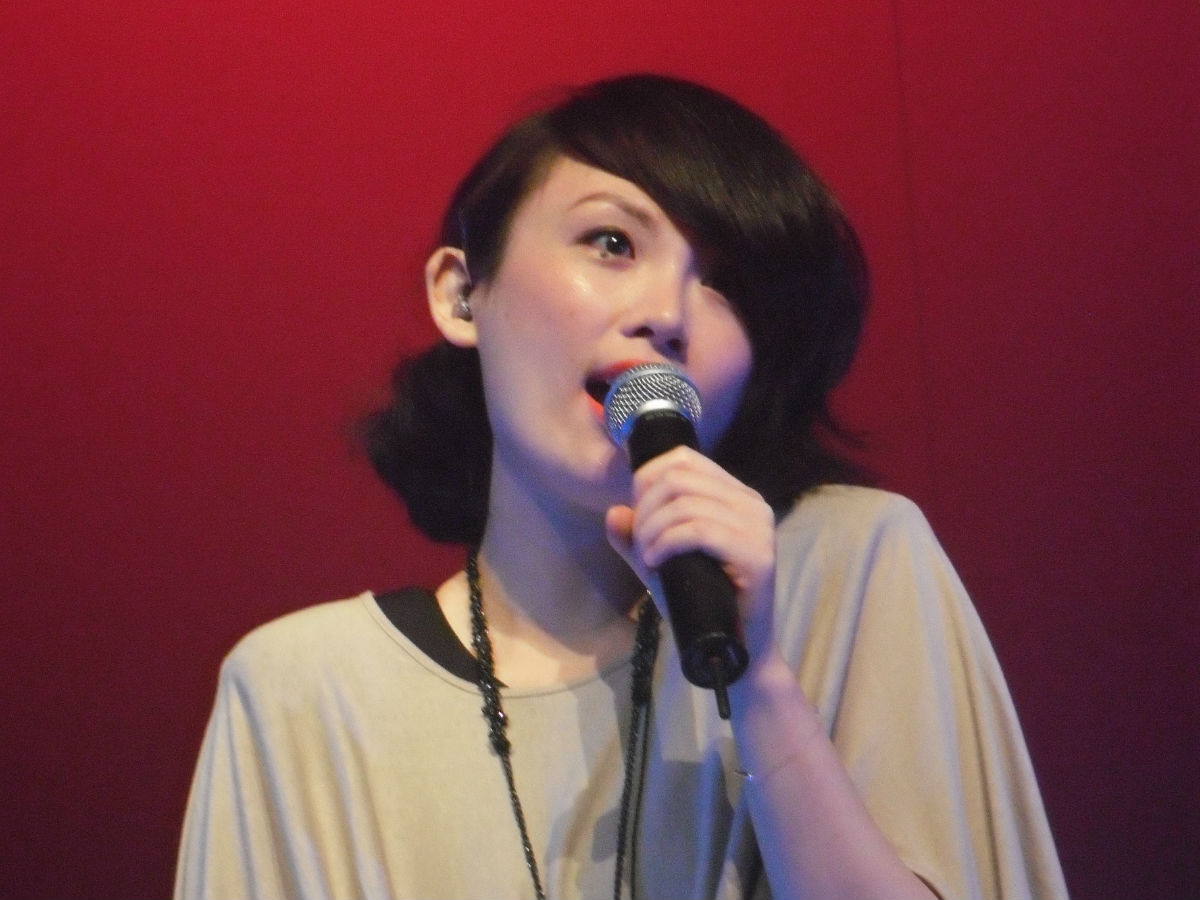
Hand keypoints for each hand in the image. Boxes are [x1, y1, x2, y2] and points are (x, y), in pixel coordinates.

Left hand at [605, 446, 776, 660]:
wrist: (735, 650)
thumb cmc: (700, 603)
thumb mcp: (659, 565)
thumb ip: (634, 539)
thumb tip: (614, 512)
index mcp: (735, 495)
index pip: (683, 458)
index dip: (647, 479)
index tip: (637, 515)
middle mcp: (752, 503)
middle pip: (679, 478)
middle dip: (646, 509)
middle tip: (640, 544)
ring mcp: (759, 527)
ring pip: (685, 503)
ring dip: (652, 530)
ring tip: (646, 558)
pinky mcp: (758, 555)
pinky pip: (698, 530)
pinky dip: (666, 543)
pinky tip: (655, 563)